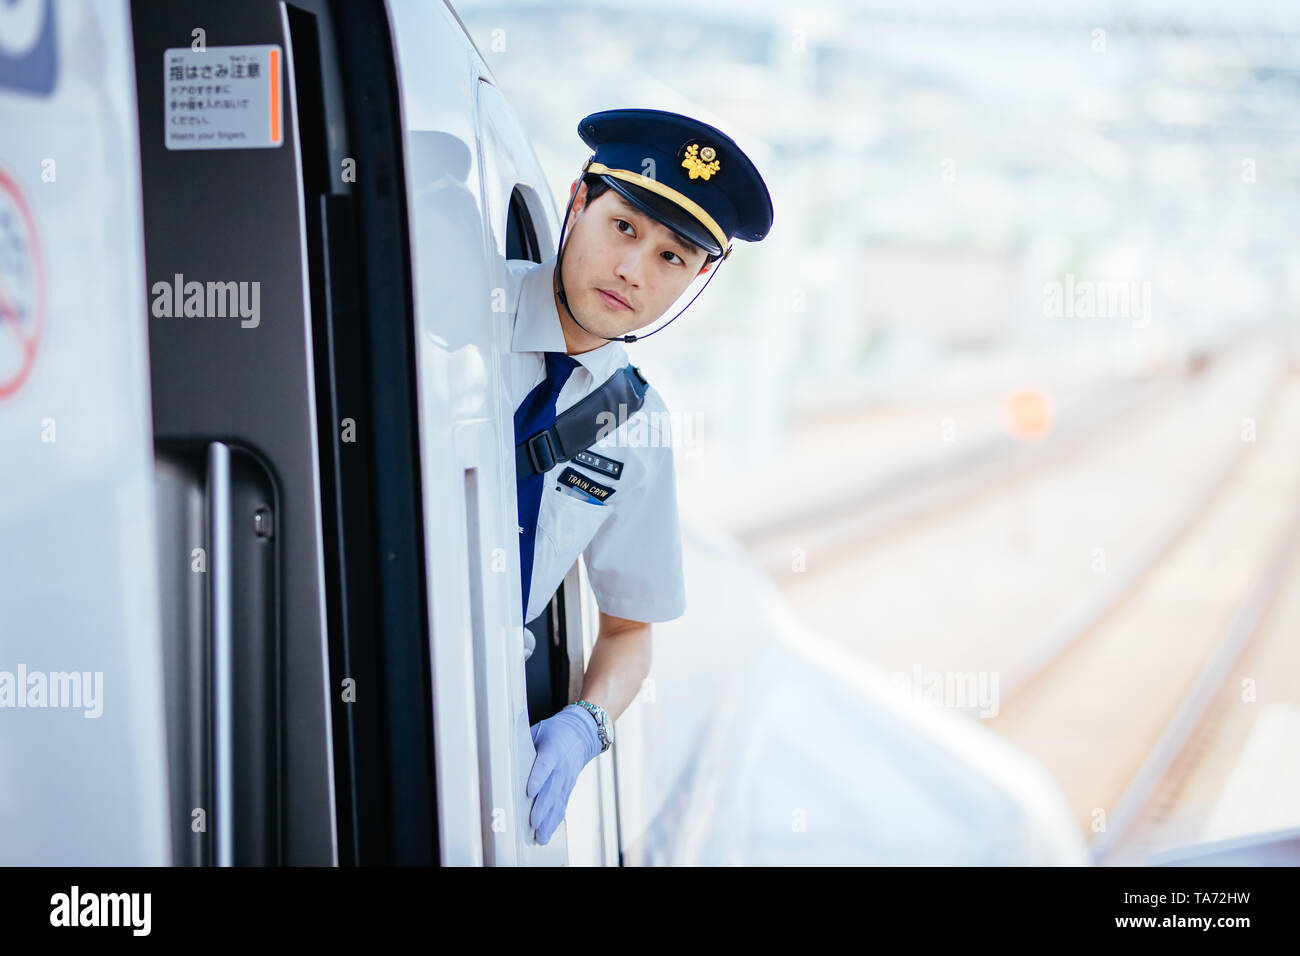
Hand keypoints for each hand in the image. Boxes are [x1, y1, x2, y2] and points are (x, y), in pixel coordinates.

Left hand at [527, 704, 601, 844]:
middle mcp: (562, 767)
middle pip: (552, 789)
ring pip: (558, 802)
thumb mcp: (539, 730)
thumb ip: (523, 743)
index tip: (529, 792)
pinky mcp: (568, 788)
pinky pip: (562, 806)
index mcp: (553, 750)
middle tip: (532, 823)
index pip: (546, 765)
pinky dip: (554, 821)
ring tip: (540, 836)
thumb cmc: (556, 731)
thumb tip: (502, 754)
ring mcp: (567, 779)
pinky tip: (547, 833)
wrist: (582, 734)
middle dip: (542, 808)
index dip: (538, 779)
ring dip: (548, 821)